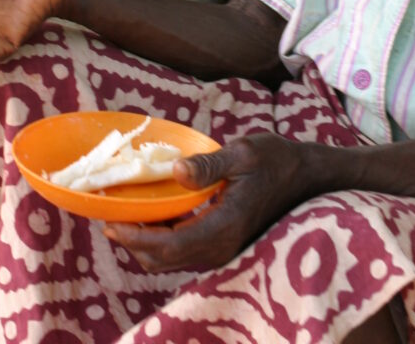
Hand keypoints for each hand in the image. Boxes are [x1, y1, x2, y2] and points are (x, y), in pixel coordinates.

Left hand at [105, 133, 313, 272]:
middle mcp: (221, 248)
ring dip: (146, 242)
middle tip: (110, 218)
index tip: (111, 224)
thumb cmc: (275, 160)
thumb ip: (208, 166)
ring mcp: (222, 250)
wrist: (304, 177)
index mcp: (224, 227)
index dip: (136, 238)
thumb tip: (174, 168)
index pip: (169, 246)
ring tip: (126, 216)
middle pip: (164, 260)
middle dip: (134, 242)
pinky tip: (154, 214)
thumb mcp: (243, 153)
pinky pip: (184, 251)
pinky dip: (162, 239)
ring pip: (172, 260)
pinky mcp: (222, 245)